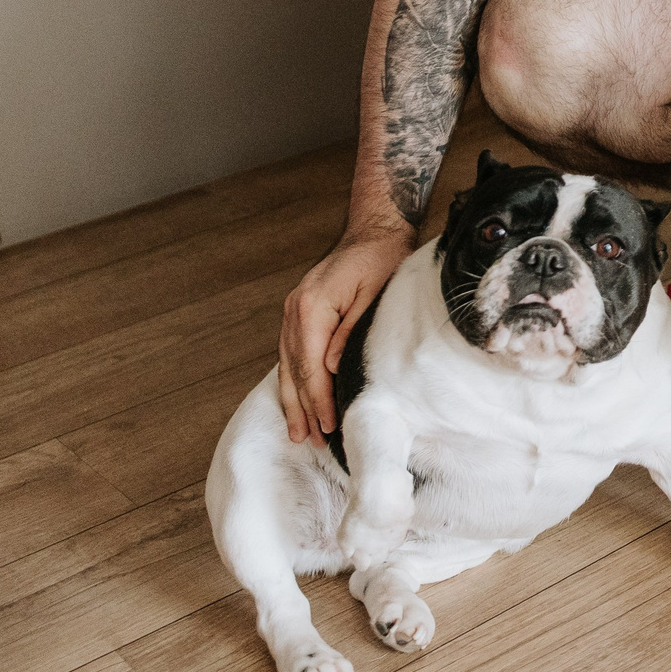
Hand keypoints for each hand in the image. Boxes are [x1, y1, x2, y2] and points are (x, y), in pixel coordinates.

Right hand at [279, 222, 413, 441]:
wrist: (373, 230)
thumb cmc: (382, 259)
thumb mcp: (375, 294)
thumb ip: (351, 331)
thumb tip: (331, 367)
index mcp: (312, 307)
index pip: (311, 366)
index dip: (319, 400)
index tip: (328, 426)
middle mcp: (295, 311)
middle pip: (294, 370)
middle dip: (304, 408)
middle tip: (313, 441)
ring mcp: (292, 312)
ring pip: (288, 365)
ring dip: (293, 400)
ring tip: (300, 433)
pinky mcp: (298, 313)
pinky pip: (291, 353)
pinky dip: (293, 379)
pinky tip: (296, 400)